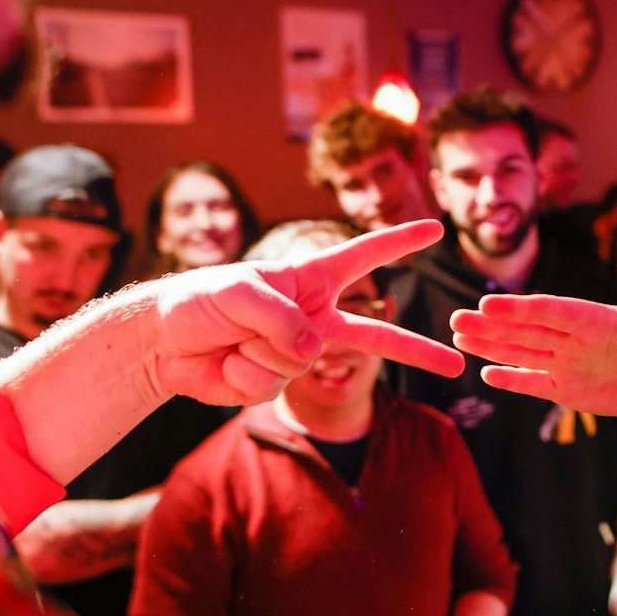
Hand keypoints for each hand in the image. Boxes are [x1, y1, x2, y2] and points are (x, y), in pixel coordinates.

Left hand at [147, 220, 462, 405]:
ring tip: (232, 341)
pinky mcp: (274, 384)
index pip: (363, 256)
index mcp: (309, 280)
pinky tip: (225, 365)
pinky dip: (242, 376)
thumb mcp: (240, 292)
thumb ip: (282, 318)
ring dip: (257, 352)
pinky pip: (272, 386)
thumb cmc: (200, 301)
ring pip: (299, 362)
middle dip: (417, 350)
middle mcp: (311, 317)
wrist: (161, 344)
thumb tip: (311, 352)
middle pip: (375, 334)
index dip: (399, 242)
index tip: (434, 229)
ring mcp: (295, 354)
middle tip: (456, 364)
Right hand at [449, 247, 616, 418]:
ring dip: (491, 346)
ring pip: (522, 352)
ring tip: (458, 337)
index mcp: (592, 318)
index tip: (489, 304)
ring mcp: (567, 363)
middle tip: (456, 319)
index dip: (520, 309)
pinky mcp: (567, 389)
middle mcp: (572, 337)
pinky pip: (535, 383)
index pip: (550, 311)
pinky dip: (512, 379)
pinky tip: (485, 373)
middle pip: (526, 330)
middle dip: (491, 326)